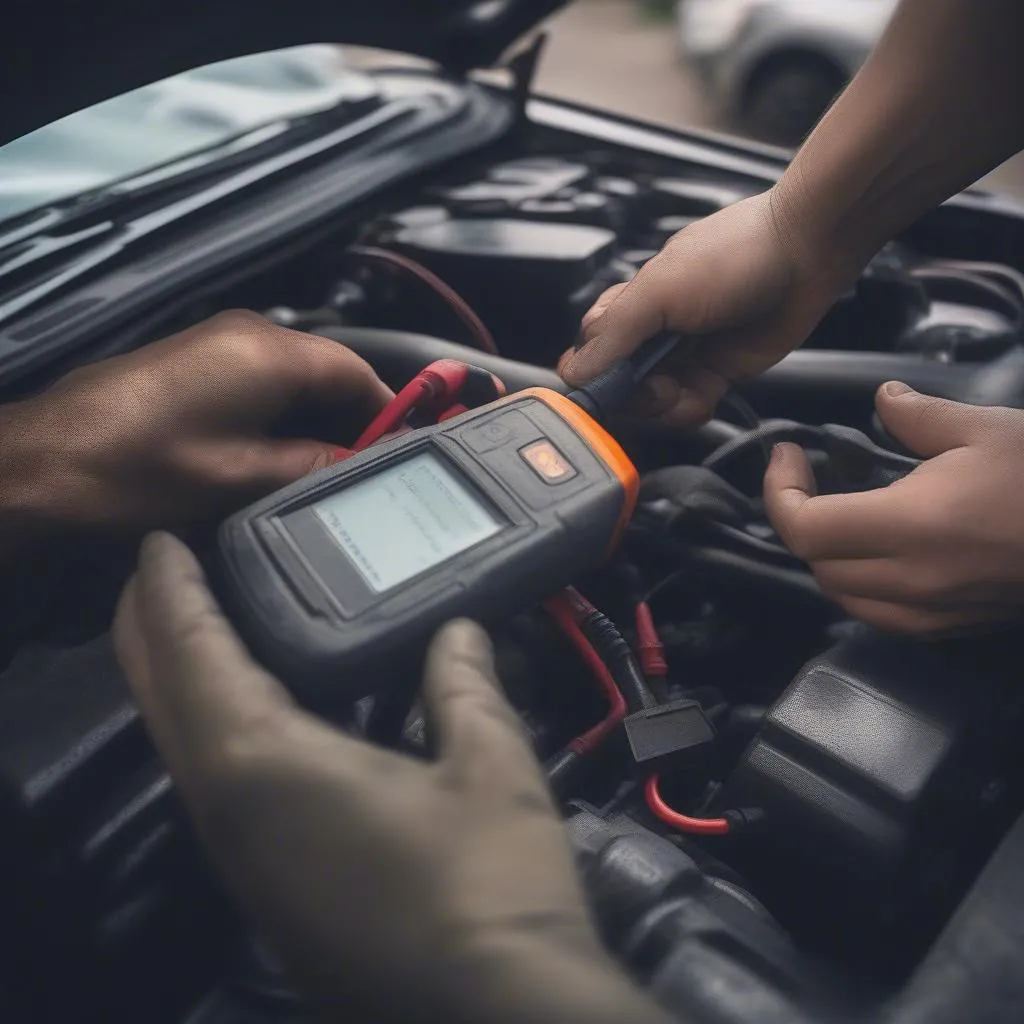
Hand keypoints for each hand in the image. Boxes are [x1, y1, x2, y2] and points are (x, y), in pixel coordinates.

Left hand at [0, 310, 390, 535]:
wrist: (46, 460)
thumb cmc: (146, 470)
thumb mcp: (244, 479)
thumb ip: (314, 467)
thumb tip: (358, 465)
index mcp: (273, 353)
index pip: (360, 372)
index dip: (390, 412)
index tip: (405, 454)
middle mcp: (251, 333)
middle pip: (330, 372)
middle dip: (354, 420)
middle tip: (369, 473)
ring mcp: (220, 341)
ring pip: (297, 378)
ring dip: (318, 420)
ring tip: (329, 473)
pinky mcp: (196, 359)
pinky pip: (264, 380)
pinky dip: (284, 415)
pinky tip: (282, 456)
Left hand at [113, 533, 670, 1023]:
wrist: (491, 1015)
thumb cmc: (489, 888)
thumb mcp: (491, 766)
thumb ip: (466, 685)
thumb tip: (460, 632)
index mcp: (267, 764)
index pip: (194, 653)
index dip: (173, 590)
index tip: (161, 543)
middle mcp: (229, 810)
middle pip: (161, 698)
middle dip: (152, 626)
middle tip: (162, 572)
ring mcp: (241, 855)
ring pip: (180, 743)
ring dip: (178, 675)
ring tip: (201, 625)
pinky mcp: (265, 885)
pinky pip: (213, 780)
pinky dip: (213, 722)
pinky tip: (255, 711)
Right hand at [558, 189, 857, 424]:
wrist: (805, 253)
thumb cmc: (733, 255)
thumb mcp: (658, 290)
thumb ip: (613, 334)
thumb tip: (573, 373)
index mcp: (626, 306)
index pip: (586, 356)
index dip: (594, 378)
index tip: (612, 387)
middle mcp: (649, 333)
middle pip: (618, 388)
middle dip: (636, 395)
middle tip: (659, 382)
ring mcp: (681, 356)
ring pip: (652, 405)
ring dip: (667, 405)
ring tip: (687, 383)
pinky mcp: (713, 374)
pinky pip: (687, 408)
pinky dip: (693, 407)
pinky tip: (709, 389)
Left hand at [764, 382, 1023, 634]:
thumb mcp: (986, 429)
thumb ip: (918, 416)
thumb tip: (882, 401)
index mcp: (914, 525)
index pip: (806, 528)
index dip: (779, 492)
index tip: (787, 457)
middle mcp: (915, 579)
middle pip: (815, 565)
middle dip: (798, 519)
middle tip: (807, 480)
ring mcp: (935, 611)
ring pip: (842, 597)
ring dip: (824, 557)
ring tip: (835, 515)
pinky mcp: (953, 627)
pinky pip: (881, 618)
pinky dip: (859, 588)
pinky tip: (874, 556)